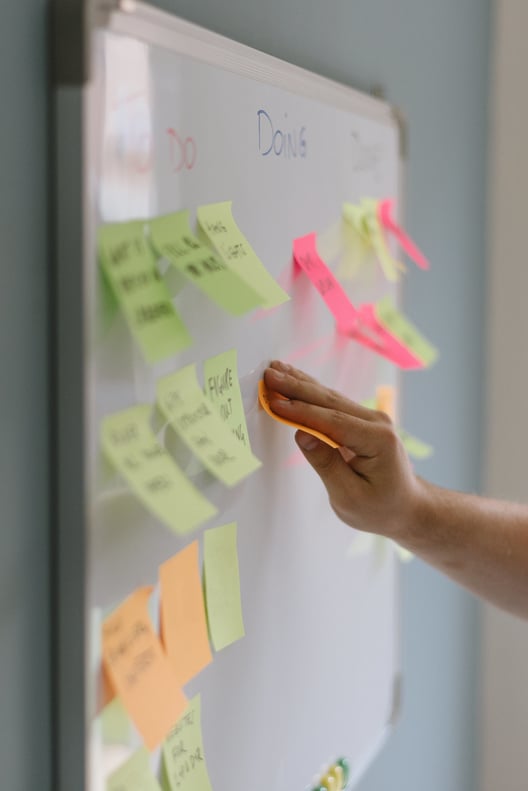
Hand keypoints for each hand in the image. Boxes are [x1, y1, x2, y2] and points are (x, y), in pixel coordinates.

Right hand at [263, 361, 422, 539]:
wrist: (406, 507)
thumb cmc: (379, 508)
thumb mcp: (349, 496)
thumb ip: (326, 464)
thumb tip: (301, 435)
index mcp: (377, 441)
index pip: (332, 421)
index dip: (301, 411)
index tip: (274, 402)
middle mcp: (376, 422)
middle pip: (329, 402)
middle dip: (296, 387)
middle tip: (269, 374)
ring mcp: (371, 418)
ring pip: (330, 398)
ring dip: (300, 384)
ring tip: (275, 370)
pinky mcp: (362, 420)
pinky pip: (332, 404)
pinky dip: (310, 392)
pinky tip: (295, 379)